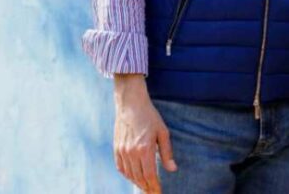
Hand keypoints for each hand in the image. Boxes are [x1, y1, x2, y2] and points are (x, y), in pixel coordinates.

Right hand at [113, 75, 176, 192]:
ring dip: (138, 183)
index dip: (155, 187)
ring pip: (130, 175)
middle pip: (139, 178)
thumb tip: (173, 169)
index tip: (159, 193)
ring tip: (146, 188)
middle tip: (153, 193)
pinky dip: (128, 175)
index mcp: (145, 149)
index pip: (150, 175)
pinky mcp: (116, 149)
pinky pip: (121, 168)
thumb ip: (167, 153)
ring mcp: (122, 151)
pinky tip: (134, 177)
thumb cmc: (150, 116)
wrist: (130, 104)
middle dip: (147, 188)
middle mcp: (131, 152)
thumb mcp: (163, 132)